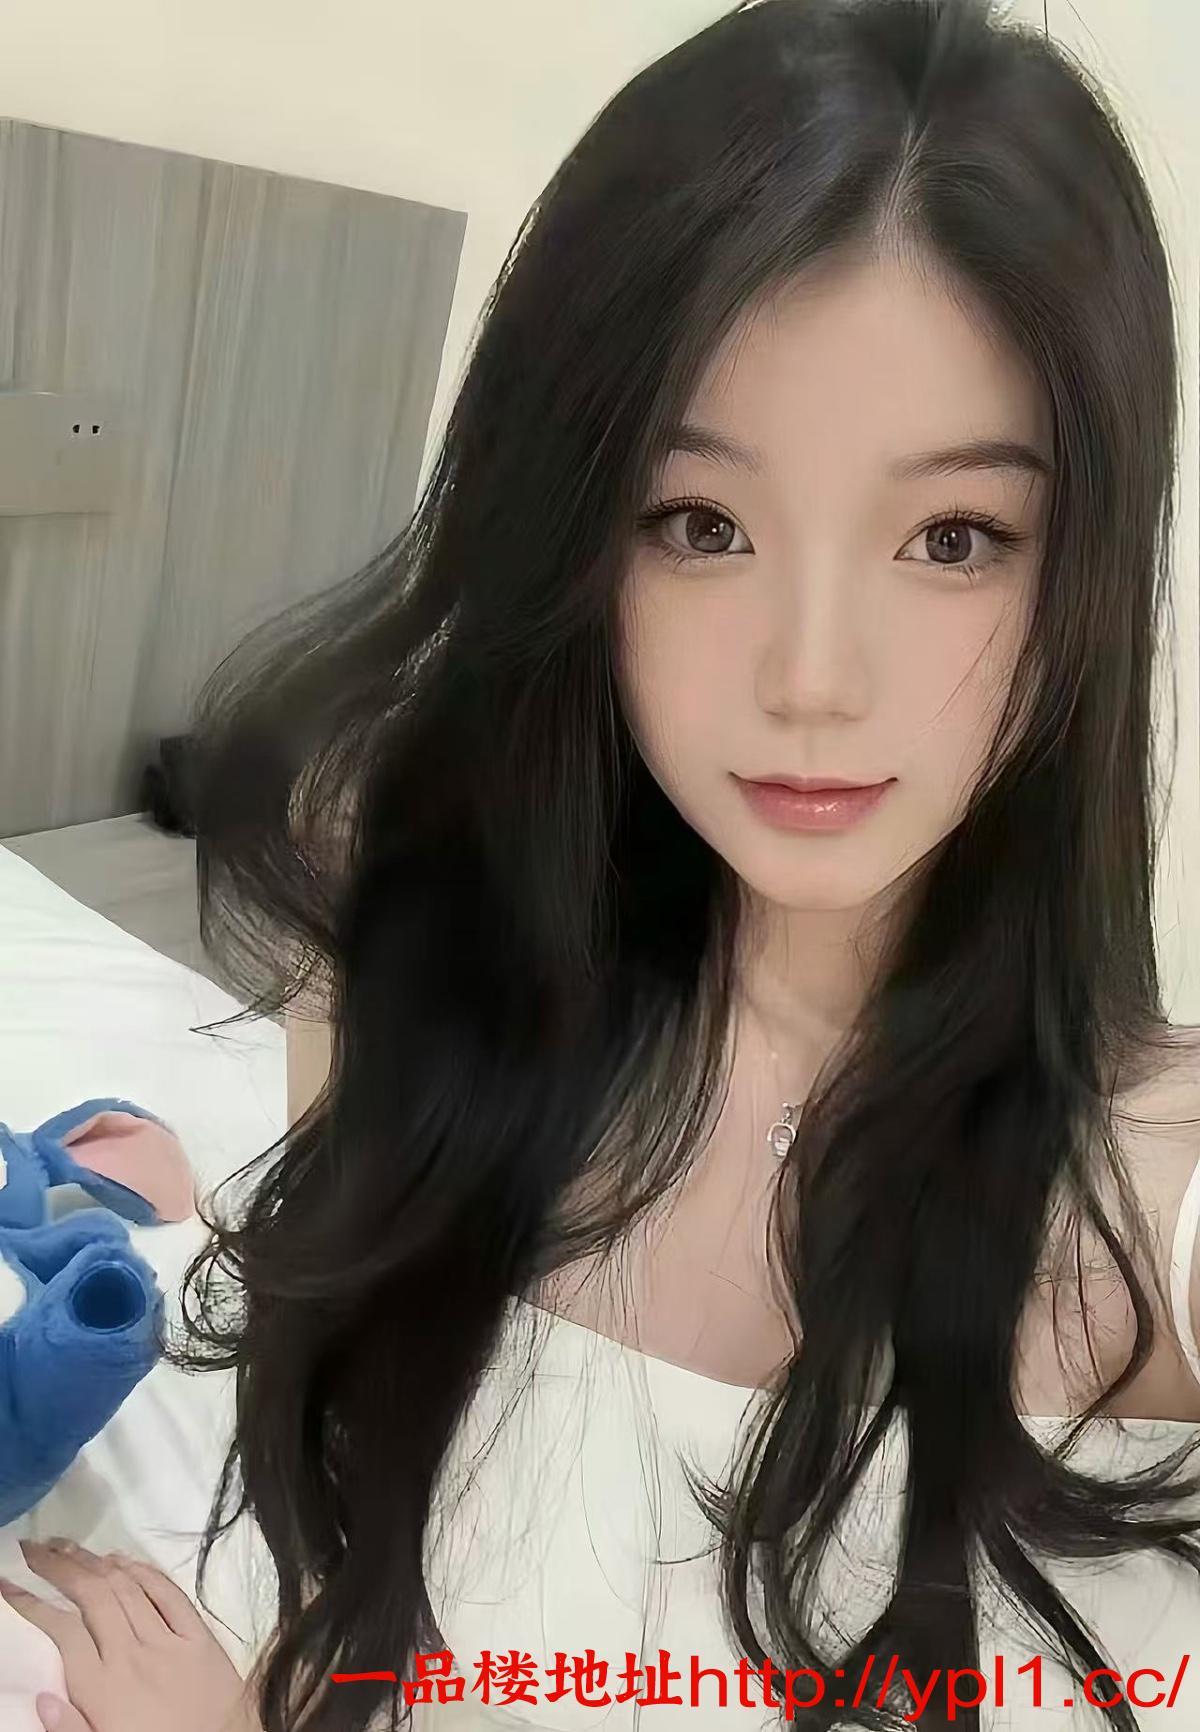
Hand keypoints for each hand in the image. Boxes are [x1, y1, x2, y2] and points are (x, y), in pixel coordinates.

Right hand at [0, 1539, 259, 1731]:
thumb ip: (72, 1729)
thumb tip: (41, 1697)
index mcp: (103, 1690)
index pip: (61, 1631)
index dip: (31, 1603)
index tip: (10, 1582)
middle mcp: (132, 1656)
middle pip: (91, 1597)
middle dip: (59, 1567)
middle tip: (35, 1548)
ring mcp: (168, 1641)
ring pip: (126, 1588)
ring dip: (94, 1561)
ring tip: (68, 1545)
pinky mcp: (200, 1637)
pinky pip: (170, 1595)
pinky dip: (145, 1572)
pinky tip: (124, 1560)